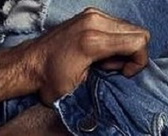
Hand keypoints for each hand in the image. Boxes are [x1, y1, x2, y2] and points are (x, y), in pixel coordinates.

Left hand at [20, 8, 150, 105]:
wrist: (28, 64)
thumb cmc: (48, 81)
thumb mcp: (77, 89)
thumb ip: (106, 79)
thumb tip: (124, 74)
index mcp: (93, 42)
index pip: (138, 42)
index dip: (138, 62)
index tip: (123, 74)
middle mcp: (94, 22)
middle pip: (139, 32)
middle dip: (133, 54)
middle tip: (113, 69)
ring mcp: (91, 15)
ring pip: (129, 27)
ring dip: (124, 46)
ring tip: (104, 62)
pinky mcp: (89, 14)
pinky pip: (117, 24)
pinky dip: (115, 38)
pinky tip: (99, 52)